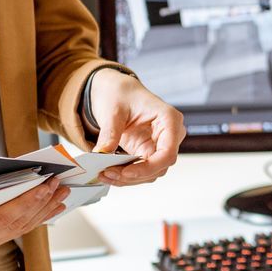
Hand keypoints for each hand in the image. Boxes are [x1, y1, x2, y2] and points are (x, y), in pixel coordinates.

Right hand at [0, 166, 69, 254]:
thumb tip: (23, 176)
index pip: (3, 216)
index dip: (28, 200)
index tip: (47, 184)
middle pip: (16, 223)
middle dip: (41, 203)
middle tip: (60, 185)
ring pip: (20, 228)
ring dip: (44, 211)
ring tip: (61, 194)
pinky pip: (17, 229)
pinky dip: (36, 217)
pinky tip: (51, 206)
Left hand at [87, 69, 184, 185]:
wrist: (117, 92)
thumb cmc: (121, 93)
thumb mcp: (113, 111)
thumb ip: (110, 133)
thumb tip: (101, 155)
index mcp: (169, 119)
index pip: (168, 152)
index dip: (149, 167)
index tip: (127, 172)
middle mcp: (169, 135)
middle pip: (159, 166)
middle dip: (133, 175)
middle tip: (107, 173)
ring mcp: (160, 145)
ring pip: (150, 173)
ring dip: (128, 178)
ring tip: (104, 174)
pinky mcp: (148, 152)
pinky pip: (141, 170)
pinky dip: (125, 175)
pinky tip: (108, 173)